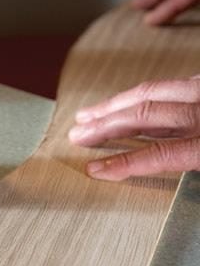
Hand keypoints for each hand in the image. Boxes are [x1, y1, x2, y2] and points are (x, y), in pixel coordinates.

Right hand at [69, 77, 199, 180]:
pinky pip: (170, 84)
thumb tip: (166, 181)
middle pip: (145, 115)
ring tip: (90, 114)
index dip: (124, 162)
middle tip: (78, 134)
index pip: (160, 153)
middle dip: (105, 125)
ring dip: (115, 104)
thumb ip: (194, 167)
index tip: (95, 169)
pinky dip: (143, 93)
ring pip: (151, 92)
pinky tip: (128, 100)